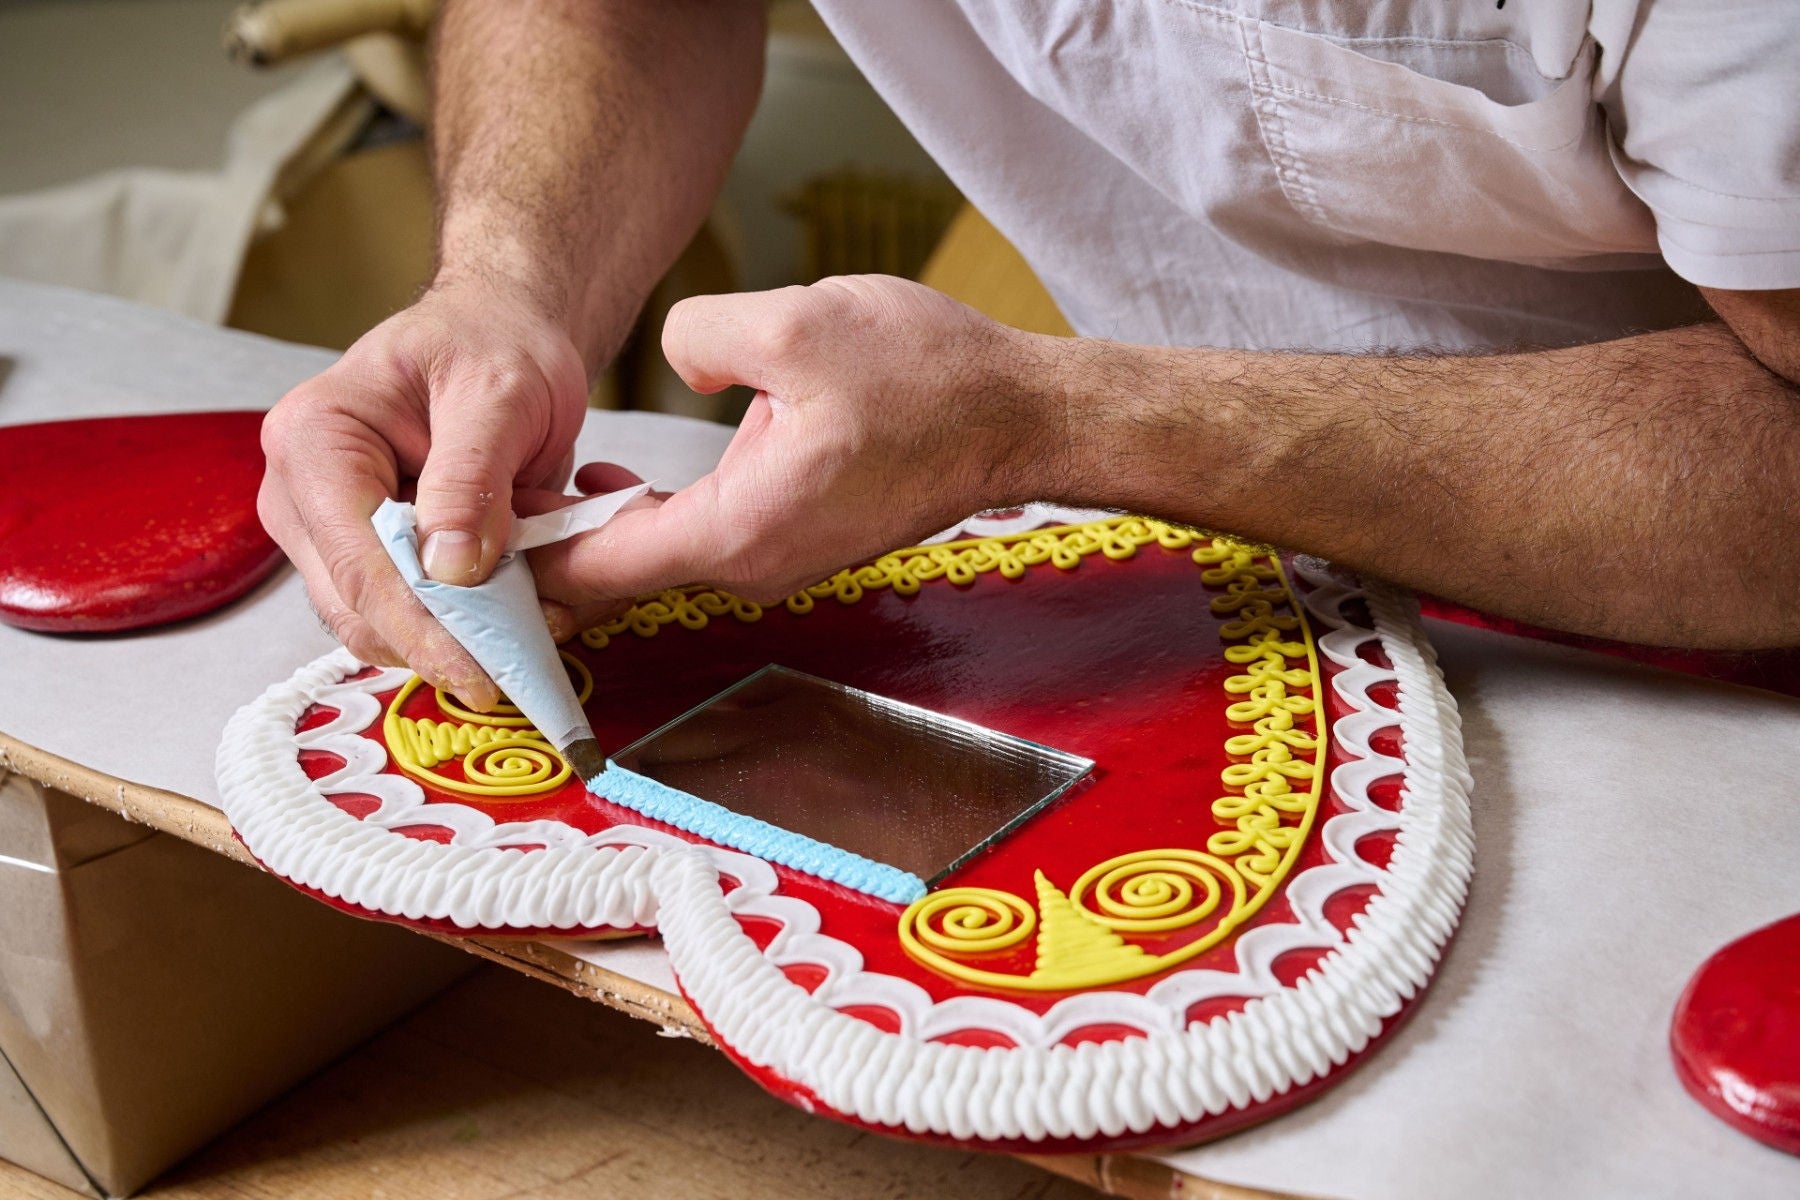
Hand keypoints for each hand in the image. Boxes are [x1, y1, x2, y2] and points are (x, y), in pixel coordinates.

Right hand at [259, 279, 590, 706]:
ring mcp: (331, 533)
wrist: (500, 336)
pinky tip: (521, 612)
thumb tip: (451, 571)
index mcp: (315, 439)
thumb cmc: (492, 344)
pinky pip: (409, 613)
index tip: (478, 673)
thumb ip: (471, 477)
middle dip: (442, 642)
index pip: (358, 561)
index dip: (419, 626)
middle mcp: (303, 494)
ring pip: (381, 623)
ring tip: (537, 628)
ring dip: (459, 638)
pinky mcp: (369, 557)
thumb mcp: (498, 392)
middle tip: (524, 662)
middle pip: (357, 607)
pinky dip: (466, 625)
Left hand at [531, 275, 1063, 614]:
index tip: (466, 538)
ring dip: (601, 534)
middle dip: (548, 552)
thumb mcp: (796, 323)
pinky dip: (652, 524)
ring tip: (540, 489)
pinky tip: (626, 484)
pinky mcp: (800, 542)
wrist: (1018, 420)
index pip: (599, 569)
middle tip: (482, 507)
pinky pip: (703, 544)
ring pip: (660, 562)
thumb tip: (679, 361)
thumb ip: (702, 336)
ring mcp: (780, 560)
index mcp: (738, 528)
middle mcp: (753, 564)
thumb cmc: (928, 380)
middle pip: (620, 578)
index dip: (524, 558)